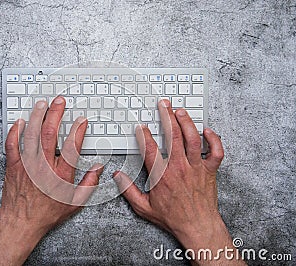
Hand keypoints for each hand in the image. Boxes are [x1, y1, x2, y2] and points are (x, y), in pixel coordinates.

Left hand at [0, 97, 102, 264]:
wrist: (21, 222)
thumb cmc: (46, 213)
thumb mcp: (75, 203)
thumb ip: (89, 184)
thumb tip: (98, 168)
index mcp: (60, 174)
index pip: (72, 146)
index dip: (78, 130)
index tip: (81, 120)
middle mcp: (43, 166)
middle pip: (50, 133)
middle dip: (56, 114)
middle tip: (59, 102)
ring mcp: (27, 164)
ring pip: (32, 134)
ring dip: (37, 116)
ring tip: (42, 104)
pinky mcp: (13, 165)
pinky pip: (12, 144)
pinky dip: (15, 131)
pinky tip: (20, 122)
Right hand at [113, 100, 244, 264]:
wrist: (198, 227)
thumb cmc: (173, 218)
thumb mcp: (144, 207)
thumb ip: (129, 191)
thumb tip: (118, 177)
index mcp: (162, 175)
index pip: (150, 148)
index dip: (144, 134)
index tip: (142, 127)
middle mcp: (180, 167)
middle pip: (173, 135)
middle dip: (167, 116)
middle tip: (164, 105)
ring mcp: (197, 167)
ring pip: (193, 138)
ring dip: (187, 122)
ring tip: (180, 111)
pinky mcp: (210, 171)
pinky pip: (216, 151)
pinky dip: (214, 139)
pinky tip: (207, 130)